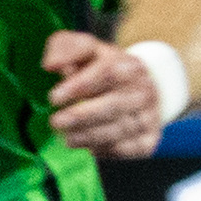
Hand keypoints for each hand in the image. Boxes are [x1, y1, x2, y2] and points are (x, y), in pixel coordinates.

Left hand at [43, 28, 167, 157]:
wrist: (133, 92)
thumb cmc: (99, 70)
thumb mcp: (83, 51)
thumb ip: (67, 49)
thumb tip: (51, 65)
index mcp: (129, 65)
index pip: (108, 72)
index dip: (80, 85)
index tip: (54, 98)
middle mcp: (144, 91)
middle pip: (114, 105)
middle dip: (82, 116)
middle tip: (56, 122)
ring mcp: (149, 117)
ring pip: (120, 130)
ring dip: (90, 136)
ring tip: (67, 138)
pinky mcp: (148, 141)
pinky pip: (127, 149)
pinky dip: (104, 150)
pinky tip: (87, 148)